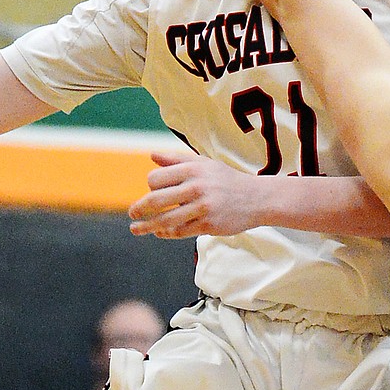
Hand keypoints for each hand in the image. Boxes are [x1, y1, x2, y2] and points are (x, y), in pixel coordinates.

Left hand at [128, 151, 259, 237]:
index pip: (157, 179)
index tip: (152, 191)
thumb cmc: (226, 179)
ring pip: (166, 220)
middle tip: (132, 213)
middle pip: (156, 200)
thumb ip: (176, 160)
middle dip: (139, 208)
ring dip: (147, 226)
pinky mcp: (209, 225)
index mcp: (193, 169)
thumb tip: (151, 156)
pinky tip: (159, 233)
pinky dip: (166, 233)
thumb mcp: (204, 164)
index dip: (151, 186)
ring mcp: (203, 207)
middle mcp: (196, 187)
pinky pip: (180, 231)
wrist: (257, 198)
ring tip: (135, 229)